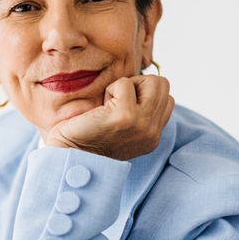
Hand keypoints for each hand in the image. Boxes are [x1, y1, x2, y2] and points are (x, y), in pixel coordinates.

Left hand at [47, 74, 173, 160]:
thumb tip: (140, 85)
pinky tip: (100, 108)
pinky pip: (125, 84)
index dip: (144, 93)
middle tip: (116, 100)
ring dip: (127, 85)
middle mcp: (152, 132)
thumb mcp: (122, 130)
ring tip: (109, 103)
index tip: (122, 104)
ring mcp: (142, 124)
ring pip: (152, 82)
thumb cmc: (86, 140)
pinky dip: (110, 89)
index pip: (167, 99)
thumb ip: (138, 113)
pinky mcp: (126, 116)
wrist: (70, 157)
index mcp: (152, 136)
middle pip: (162, 85)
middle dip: (139, 84)